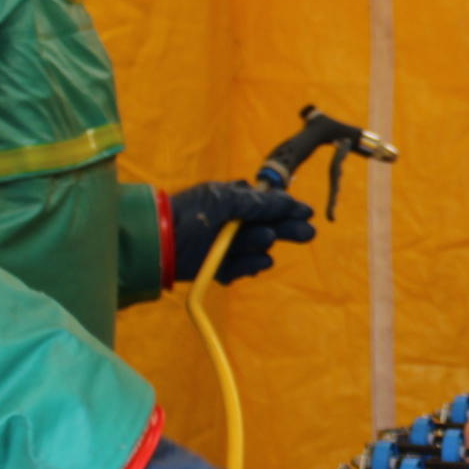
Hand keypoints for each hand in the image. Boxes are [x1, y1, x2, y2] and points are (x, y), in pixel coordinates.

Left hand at [169, 180, 315, 283]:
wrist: (161, 240)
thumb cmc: (192, 213)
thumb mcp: (227, 200)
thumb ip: (259, 203)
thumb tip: (288, 201)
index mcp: (233, 201)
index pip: (267, 205)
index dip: (287, 208)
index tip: (306, 213)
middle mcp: (233, 224)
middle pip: (269, 227)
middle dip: (287, 229)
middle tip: (307, 233)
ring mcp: (228, 246)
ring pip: (258, 248)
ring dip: (263, 243)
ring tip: (265, 238)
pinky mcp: (221, 267)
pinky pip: (244, 268)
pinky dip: (251, 265)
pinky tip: (258, 262)